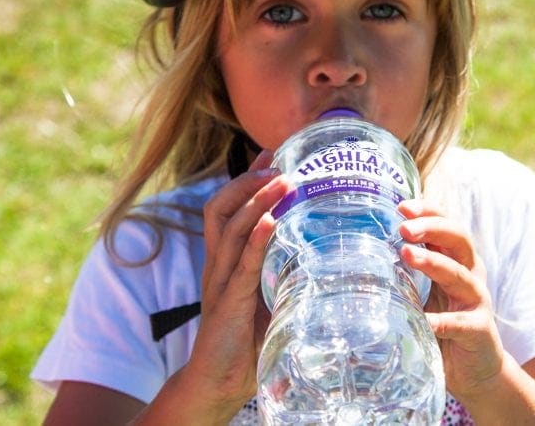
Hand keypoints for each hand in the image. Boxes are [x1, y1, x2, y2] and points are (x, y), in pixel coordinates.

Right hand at [183, 150, 288, 415]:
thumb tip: (317, 251)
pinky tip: (271, 221)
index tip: (272, 153)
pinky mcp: (229, 302)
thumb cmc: (246, 338)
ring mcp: (220, 281)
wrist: (218, 381)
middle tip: (277, 162)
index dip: (247, 178)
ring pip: (231, 227)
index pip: (228, 207)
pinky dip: (256, 238)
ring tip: (283, 180)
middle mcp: (218, 264)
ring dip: (257, 200)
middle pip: (221, 207)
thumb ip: (280, 271)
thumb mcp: (264, 295)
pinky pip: (241, 264)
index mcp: (225, 260)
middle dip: (247, 180)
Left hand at [397, 199, 504, 401]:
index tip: (402, 206)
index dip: (428, 212)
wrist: (477, 370)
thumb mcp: (427, 296)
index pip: (447, 226)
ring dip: (434, 262)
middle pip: (459, 240)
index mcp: (457, 262)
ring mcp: (477, 302)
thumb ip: (407, 277)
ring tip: (407, 254)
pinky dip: (441, 321)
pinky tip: (423, 321)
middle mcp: (470, 276)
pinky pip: (460, 323)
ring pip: (460, 275)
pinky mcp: (479, 330)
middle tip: (403, 228)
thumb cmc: (446, 327)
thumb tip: (363, 259)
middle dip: (432, 228)